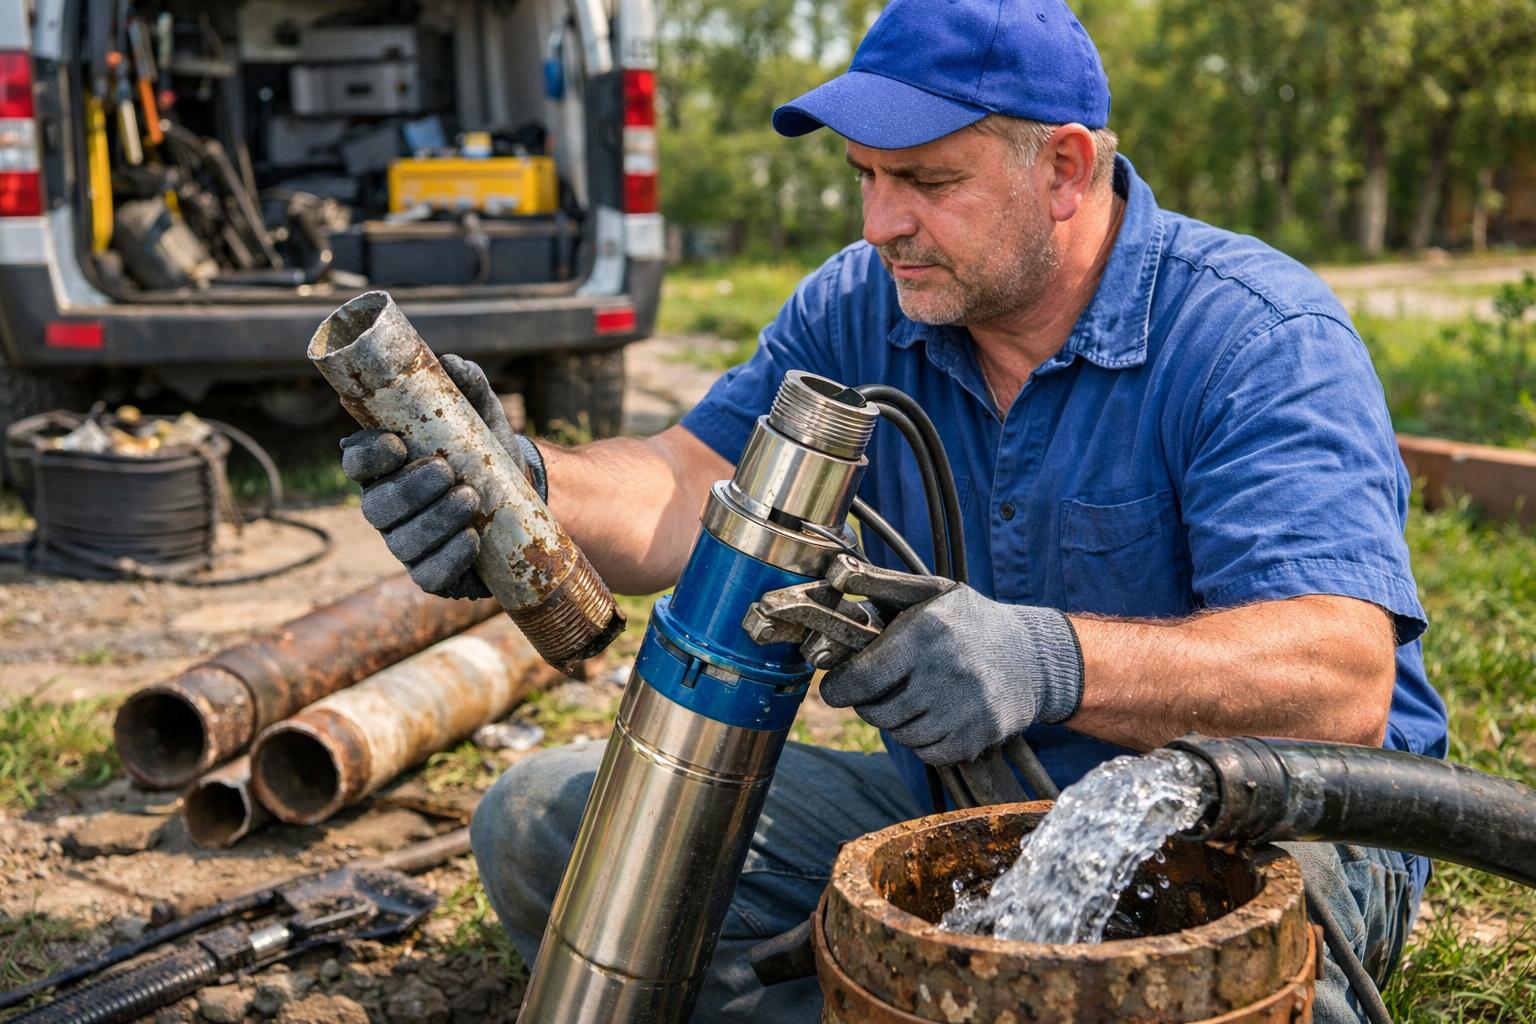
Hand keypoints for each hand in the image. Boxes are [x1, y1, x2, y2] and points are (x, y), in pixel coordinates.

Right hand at [338, 356, 546, 598]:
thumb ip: (467, 387)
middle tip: (446, 471)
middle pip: (377, 506)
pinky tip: (472, 539)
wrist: (522, 496)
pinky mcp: (432, 572)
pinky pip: (428, 575)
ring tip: (470, 499)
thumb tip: (454, 364)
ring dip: (435, 521)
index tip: (396, 443)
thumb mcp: (481, 417)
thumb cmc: (486, 451)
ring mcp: (406, 542)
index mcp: (385, 465)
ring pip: (402, 541)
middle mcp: (386, 505)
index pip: (356, 460)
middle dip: (410, 489)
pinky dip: (449, 558)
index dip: (368, 455)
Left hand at [819, 586, 1084, 765]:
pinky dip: (921, 739)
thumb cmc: (970, 621)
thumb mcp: (932, 591)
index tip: (835, 688)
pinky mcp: (976, 737)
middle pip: (876, 711)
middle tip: (877, 689)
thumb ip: (881, 585)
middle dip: (867, 702)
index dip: (839, 688)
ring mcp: (964, 709)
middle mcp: (946, 672)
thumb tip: (837, 578)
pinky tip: (933, 715)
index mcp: (928, 632)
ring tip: (911, 697)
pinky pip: (926, 753)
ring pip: (899, 734)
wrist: (1034, 657)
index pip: (862, 677)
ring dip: (895, 720)